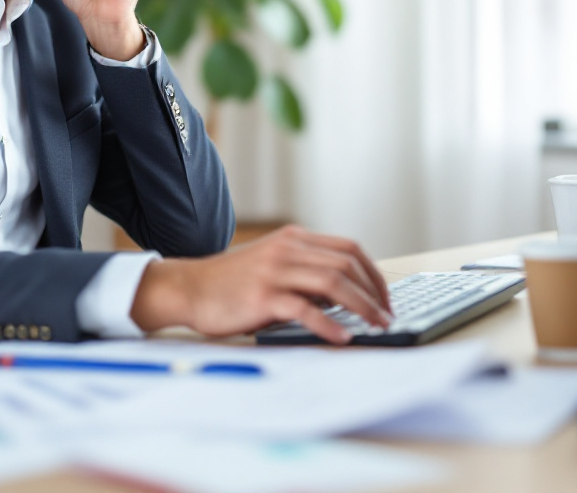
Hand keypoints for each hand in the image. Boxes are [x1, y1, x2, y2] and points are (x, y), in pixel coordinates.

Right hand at [129, 225, 393, 343]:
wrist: (189, 288)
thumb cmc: (231, 283)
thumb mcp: (272, 264)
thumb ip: (304, 272)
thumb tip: (345, 296)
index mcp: (293, 239)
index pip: (348, 248)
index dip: (373, 273)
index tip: (385, 296)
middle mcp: (287, 249)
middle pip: (346, 264)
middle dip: (375, 292)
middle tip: (387, 316)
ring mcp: (275, 271)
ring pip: (333, 283)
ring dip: (362, 306)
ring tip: (377, 325)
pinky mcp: (263, 296)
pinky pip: (306, 309)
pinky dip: (330, 325)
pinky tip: (342, 337)